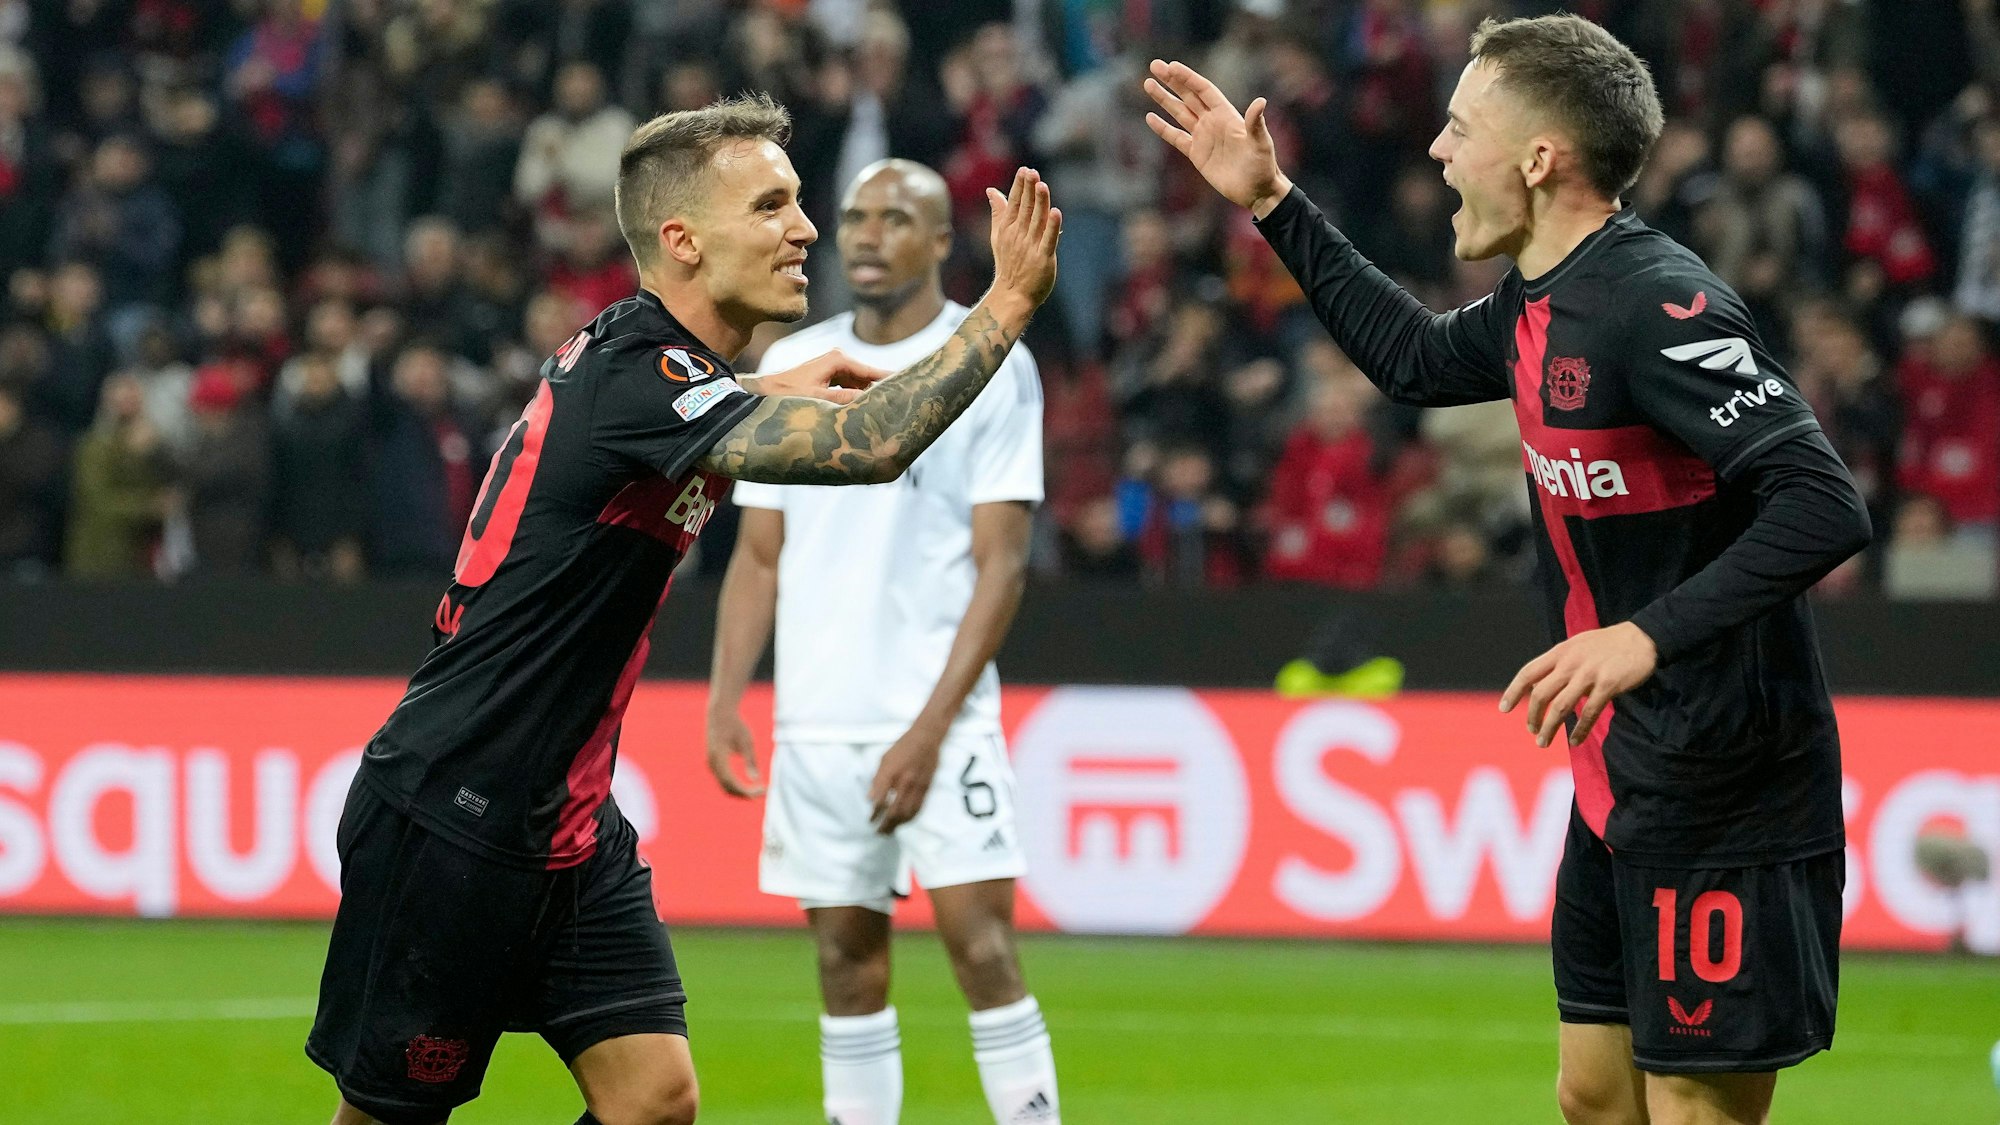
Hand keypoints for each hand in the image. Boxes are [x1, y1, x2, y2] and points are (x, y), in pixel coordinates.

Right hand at [706, 709, 764, 797]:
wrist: (720, 713)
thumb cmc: (735, 725)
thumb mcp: (747, 741)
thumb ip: (750, 761)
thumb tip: (756, 779)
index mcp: (719, 757)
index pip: (731, 782)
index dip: (746, 790)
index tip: (762, 790)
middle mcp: (712, 763)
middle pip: (727, 787)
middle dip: (744, 793)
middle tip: (762, 792)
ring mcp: (711, 764)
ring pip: (724, 785)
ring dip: (740, 791)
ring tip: (758, 790)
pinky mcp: (713, 763)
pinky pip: (723, 779)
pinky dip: (735, 785)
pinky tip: (748, 786)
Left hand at [743, 348, 890, 404]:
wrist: (761, 393)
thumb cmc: (786, 394)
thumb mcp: (819, 400)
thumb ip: (847, 400)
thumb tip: (873, 403)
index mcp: (839, 360)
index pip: (875, 371)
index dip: (893, 381)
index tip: (913, 389)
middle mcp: (838, 359)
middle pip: (870, 377)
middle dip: (884, 391)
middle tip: (904, 406)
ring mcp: (834, 368)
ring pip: (861, 384)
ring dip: (870, 397)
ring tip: (889, 411)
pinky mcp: (829, 377)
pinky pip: (851, 388)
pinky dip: (858, 398)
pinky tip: (867, 411)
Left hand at [867, 726, 942, 834]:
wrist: (926, 739)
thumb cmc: (903, 747)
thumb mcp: (884, 759)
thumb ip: (877, 779)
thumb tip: (870, 798)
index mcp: (891, 773)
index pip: (880, 800)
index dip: (875, 814)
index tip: (870, 820)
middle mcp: (904, 782)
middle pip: (894, 811)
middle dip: (885, 824)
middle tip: (878, 832)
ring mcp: (917, 787)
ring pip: (907, 813)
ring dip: (897, 825)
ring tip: (889, 831)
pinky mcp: (926, 789)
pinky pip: (918, 809)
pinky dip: (909, 819)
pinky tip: (903, 822)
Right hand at [984, 167, 1062, 312]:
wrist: (1012, 294)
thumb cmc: (1008, 263)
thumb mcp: (998, 236)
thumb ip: (998, 212)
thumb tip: (991, 190)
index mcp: (1008, 228)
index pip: (1014, 203)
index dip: (1020, 186)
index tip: (1025, 170)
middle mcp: (1018, 235)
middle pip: (1025, 208)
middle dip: (1029, 189)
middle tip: (1032, 172)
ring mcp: (1031, 247)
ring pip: (1037, 220)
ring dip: (1040, 202)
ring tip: (1042, 185)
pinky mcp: (1043, 259)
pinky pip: (1049, 240)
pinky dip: (1052, 226)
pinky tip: (1056, 212)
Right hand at [1143, 59, 1291, 216]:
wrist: (1256, 191)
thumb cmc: (1263, 166)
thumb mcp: (1260, 144)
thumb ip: (1255, 123)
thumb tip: (1260, 101)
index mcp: (1226, 115)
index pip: (1203, 90)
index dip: (1188, 78)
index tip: (1171, 66)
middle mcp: (1213, 121)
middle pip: (1188, 96)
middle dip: (1172, 81)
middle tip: (1155, 66)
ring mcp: (1203, 137)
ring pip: (1179, 112)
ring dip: (1164, 99)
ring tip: (1148, 84)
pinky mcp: (1196, 154)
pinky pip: (1176, 137)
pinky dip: (1163, 128)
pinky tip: (1150, 117)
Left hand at [1500, 622, 1657, 747]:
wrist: (1641, 638)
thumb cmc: (1607, 644)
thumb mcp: (1576, 646)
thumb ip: (1558, 663)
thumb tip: (1539, 686)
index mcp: (1560, 652)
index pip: (1528, 672)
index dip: (1513, 691)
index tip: (1504, 709)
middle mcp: (1570, 663)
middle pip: (1541, 694)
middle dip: (1533, 716)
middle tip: (1532, 731)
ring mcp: (1588, 674)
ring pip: (1561, 706)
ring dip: (1549, 728)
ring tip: (1543, 742)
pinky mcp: (1608, 685)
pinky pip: (1589, 712)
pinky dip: (1579, 729)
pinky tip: (1574, 741)